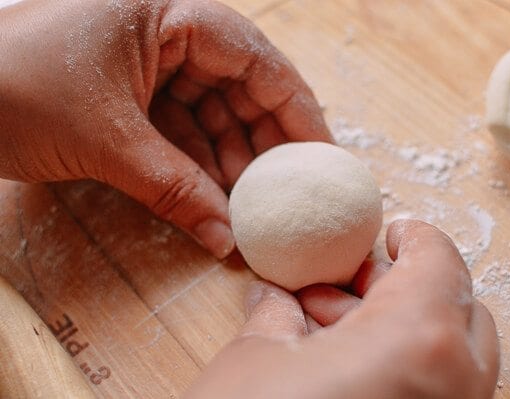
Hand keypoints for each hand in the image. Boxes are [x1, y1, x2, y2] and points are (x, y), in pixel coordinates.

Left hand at [0, 0, 330, 257]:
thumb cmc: (12, 90)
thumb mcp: (107, 142)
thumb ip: (174, 189)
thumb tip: (225, 239)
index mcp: (168, 12)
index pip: (256, 59)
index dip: (296, 110)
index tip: (321, 158)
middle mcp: (166, 30)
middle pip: (240, 89)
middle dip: (261, 146)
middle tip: (286, 196)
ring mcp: (149, 62)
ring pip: (212, 114)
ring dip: (228, 164)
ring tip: (249, 211)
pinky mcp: (132, 93)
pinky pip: (181, 129)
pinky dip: (196, 166)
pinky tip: (212, 202)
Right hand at [186, 220, 498, 398]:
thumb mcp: (254, 360)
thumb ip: (276, 314)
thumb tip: (275, 297)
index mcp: (416, 342)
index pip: (439, 262)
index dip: (416, 237)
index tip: (393, 232)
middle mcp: (453, 389)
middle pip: (457, 309)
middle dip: (407, 286)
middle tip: (355, 283)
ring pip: (451, 358)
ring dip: (400, 328)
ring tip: (331, 324)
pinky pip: (435, 395)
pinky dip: (402, 370)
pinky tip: (341, 368)